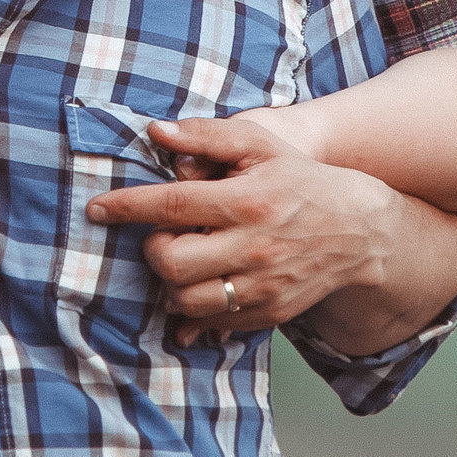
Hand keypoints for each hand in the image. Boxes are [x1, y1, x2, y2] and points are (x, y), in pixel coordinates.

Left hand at [85, 113, 403, 346]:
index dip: (126, 207)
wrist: (360, 230)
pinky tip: (198, 287)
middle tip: (162, 236)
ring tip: (182, 260)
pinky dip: (194, 311)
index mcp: (245, 201)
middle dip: (153, 249)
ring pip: (187, 300)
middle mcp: (253, 247)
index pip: (171, 206)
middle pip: (171, 262)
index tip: (96, 208)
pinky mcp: (270, 313)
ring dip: (170, 282)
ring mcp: (263, 286)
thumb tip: (155, 132)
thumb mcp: (258, 145)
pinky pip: (213, 324)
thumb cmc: (298, 180)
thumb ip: (205, 136)